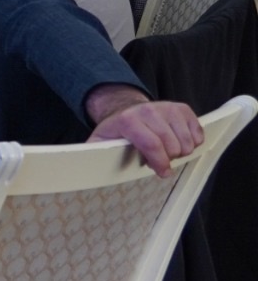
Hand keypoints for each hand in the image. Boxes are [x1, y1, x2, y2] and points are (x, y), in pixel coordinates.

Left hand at [85, 86, 201, 178]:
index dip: (160, 162)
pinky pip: (198, 132)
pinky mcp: (182, 108)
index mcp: (128, 120)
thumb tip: (82, 168)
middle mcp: (149, 110)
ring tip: (167, 151)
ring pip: (187, 141)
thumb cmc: (116, 130)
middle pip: (173, 145)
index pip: (152, 145)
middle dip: (168, 158)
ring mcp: (167, 108)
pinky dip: (192, 142)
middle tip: (159, 160)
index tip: (162, 173)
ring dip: (180, 151)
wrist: (126, 109)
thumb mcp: (100, 140)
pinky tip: (178, 142)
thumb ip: (93, 152)